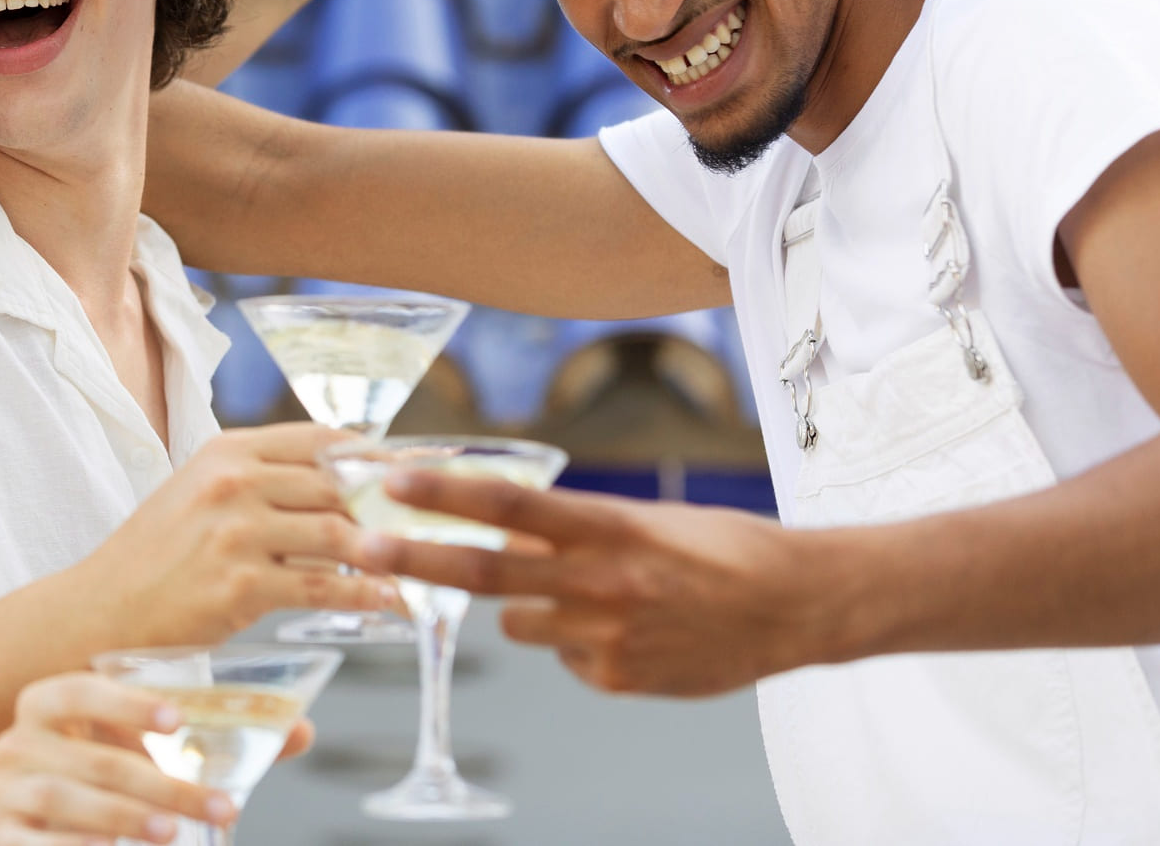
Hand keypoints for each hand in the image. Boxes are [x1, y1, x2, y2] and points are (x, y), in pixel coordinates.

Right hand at [0, 673, 237, 844]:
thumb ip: (217, 743)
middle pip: (92, 758)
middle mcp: (17, 742)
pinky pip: (36, 844)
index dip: (125, 703)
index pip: (79, 690)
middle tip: (219, 807)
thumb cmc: (104, 778)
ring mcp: (4, 792)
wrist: (47, 830)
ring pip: (66, 799)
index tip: (177, 720)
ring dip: (126, 818)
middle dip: (162, 785)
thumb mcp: (150, 754)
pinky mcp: (2, 838)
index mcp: (48, 703)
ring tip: (172, 835)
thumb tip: (300, 731)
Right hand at [73, 423, 395, 645]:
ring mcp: (236, 534)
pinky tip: (391, 601)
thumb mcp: (201, 491)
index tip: (418, 469)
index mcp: (228, 450)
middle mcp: (234, 483)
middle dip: (393, 505)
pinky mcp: (240, 587)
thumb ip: (262, 479)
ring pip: (338, 535)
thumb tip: (338, 483)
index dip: (377, 455)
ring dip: (387, 551)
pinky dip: (366, 595)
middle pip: (339, 485)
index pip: (322, 439)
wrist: (104, 607)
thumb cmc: (159, 553)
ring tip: (421, 563)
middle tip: (433, 521)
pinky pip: (322, 588)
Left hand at [360, 470, 837, 695]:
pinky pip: (565, 658)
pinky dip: (579, 644)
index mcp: (610, 527)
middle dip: (416, 556)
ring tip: (594, 596)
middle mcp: (600, 582)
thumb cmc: (722, 548)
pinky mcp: (617, 678)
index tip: (395, 480)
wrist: (796, 606)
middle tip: (362, 544)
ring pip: (518, 624)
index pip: (511, 506)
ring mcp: (606, 637)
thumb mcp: (645, 518)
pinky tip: (630, 631)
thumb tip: (508, 531)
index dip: (446, 494)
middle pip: (486, 571)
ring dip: (529, 609)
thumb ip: (574, 527)